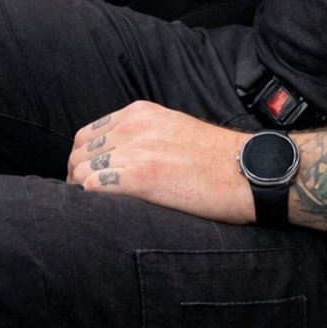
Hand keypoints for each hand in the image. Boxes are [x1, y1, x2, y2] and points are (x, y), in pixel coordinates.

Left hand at [65, 101, 255, 224]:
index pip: (87, 135)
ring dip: (83, 193)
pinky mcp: (140, 177)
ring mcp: (135, 150)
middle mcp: (132, 126)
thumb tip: (121, 161)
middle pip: (79, 153)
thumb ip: (145, 137)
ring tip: (98, 212)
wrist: (248, 170)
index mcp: (139, 113)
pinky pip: (92, 188)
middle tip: (90, 203)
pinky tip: (105, 214)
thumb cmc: (217, 159)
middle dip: (79, 178)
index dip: (85, 161)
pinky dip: (90, 203)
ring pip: (81, 171)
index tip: (91, 181)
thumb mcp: (175, 130)